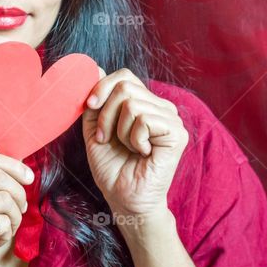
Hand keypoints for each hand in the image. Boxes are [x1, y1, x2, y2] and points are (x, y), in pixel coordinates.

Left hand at [81, 67, 188, 218]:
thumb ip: (96, 101)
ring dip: (119, 130)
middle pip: (125, 86)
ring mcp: (171, 118)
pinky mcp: (177, 133)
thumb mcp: (95, 128)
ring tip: (127, 148)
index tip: (89, 106)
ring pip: (132, 102)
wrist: (124, 199)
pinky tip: (141, 152)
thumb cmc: (111, 166)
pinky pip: (143, 119)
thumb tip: (95, 68)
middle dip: (106, 113)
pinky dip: (133, 138)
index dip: (102, 87)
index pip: (124, 76)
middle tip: (106, 138)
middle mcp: (160, 107)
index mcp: (143, 103)